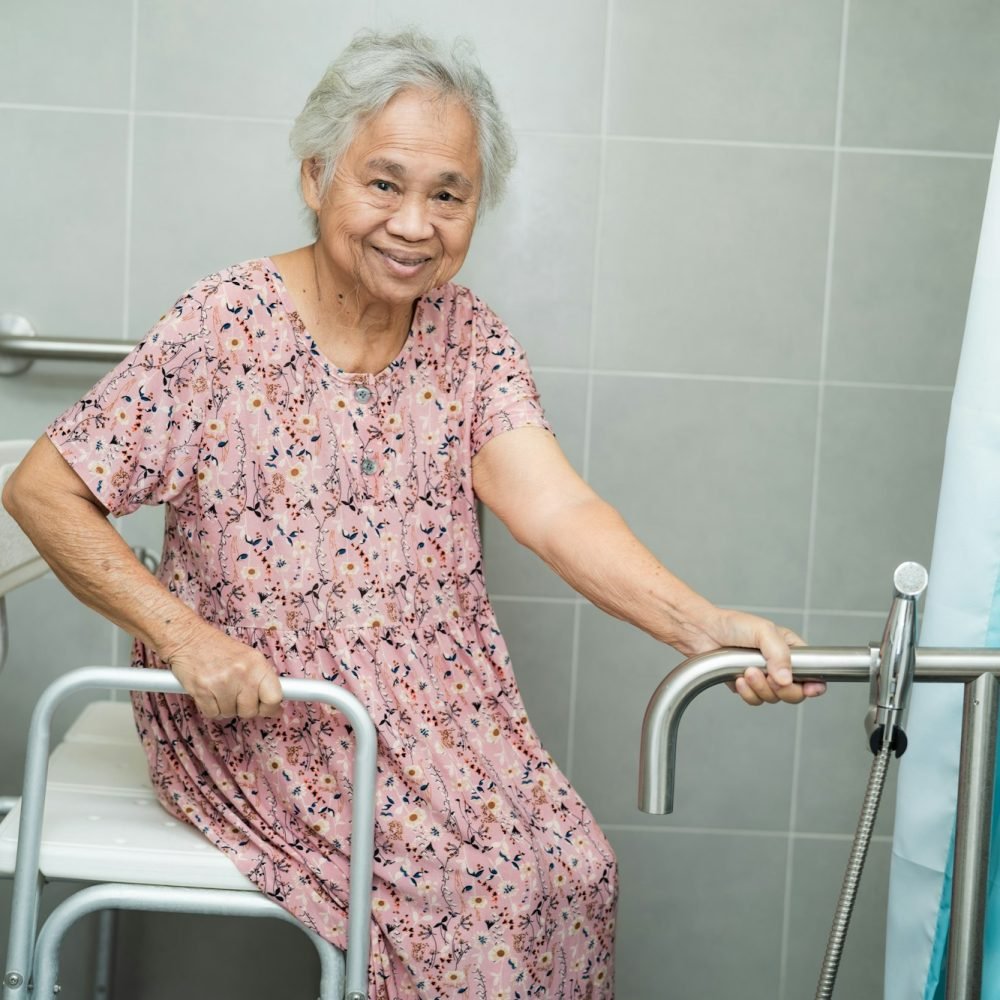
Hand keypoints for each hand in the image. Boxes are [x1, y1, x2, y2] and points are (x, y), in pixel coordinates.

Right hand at [159, 623, 283, 719]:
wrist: (189, 639)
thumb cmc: (219, 649)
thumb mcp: (248, 658)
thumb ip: (262, 681)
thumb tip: (276, 708)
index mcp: (257, 664)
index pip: (274, 697)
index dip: (270, 707)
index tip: (266, 708)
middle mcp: (242, 673)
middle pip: (250, 710)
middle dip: (243, 707)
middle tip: (236, 695)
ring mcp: (222, 682)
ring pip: (230, 713)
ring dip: (225, 706)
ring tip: (220, 688)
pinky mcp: (202, 690)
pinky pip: (212, 714)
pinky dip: (211, 708)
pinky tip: (209, 693)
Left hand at [707, 608, 826, 705]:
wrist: (703, 632)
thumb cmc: (733, 625)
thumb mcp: (762, 631)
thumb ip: (778, 654)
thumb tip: (787, 679)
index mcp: (790, 649)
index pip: (812, 672)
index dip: (813, 685)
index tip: (809, 688)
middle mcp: (779, 665)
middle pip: (795, 692)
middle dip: (782, 689)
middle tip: (769, 677)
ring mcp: (763, 677)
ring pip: (774, 698)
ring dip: (761, 688)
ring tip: (747, 671)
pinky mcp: (747, 686)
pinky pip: (755, 700)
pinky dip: (748, 693)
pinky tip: (738, 679)